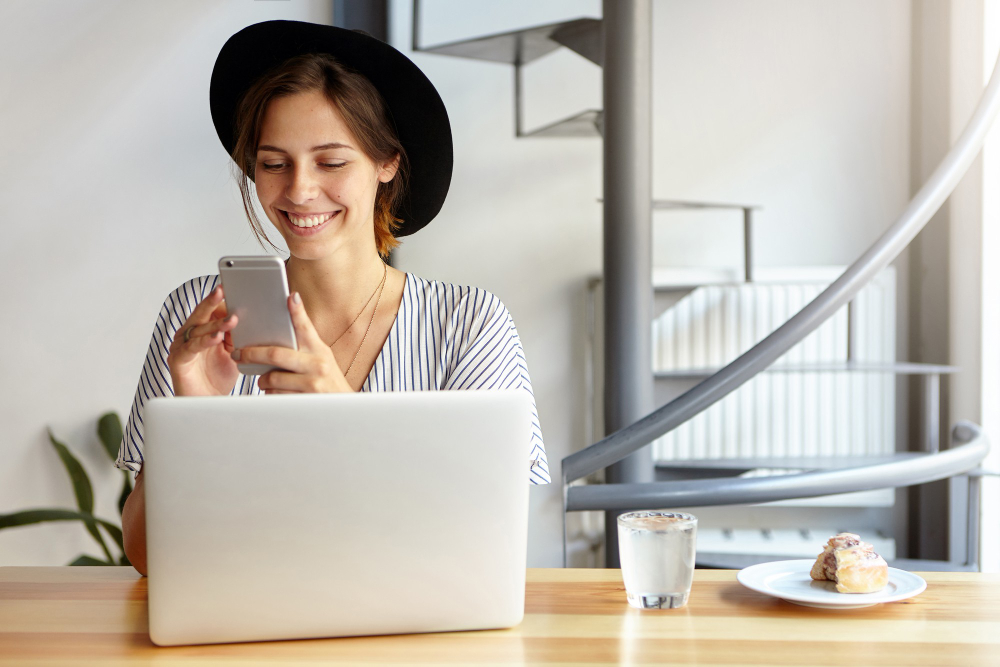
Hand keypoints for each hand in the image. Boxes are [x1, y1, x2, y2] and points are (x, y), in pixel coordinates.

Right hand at [167, 286, 239, 395]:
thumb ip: (236, 337)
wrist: (207, 404)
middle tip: (223, 290)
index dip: (221, 302)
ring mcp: (180, 347)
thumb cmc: (217, 378)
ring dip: (216, 324)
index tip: (232, 290)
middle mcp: (188, 335)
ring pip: (198, 330)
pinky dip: (205, 341)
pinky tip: (217, 338)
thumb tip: (250, 320)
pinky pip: (192, 347)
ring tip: (232, 320)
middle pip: (201, 314)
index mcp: (200, 330)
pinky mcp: (178, 360)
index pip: (210, 311)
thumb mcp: (232, 353)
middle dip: (212, 301)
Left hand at [235, 292, 352, 393]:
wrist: (341, 406)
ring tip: (263, 379)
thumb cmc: (327, 379)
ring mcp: (312, 383)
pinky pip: (276, 395)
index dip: (297, 312)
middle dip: (252, 354)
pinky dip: (270, 393)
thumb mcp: (321, 356)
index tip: (290, 297)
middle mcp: (317, 364)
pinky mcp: (304, 401)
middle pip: (276, 354)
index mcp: (319, 350)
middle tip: (239, 354)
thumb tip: (292, 310)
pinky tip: (274, 392)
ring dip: (262, 380)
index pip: (306, 327)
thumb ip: (305, 340)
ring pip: (272, 378)